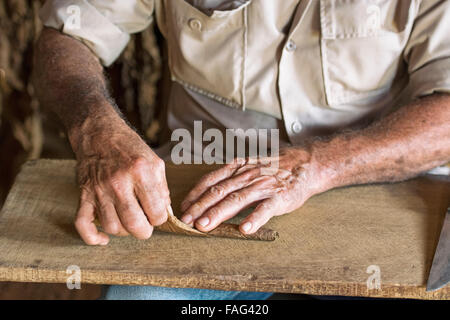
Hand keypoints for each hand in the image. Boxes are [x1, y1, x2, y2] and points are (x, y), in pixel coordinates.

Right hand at [71, 115, 169, 244]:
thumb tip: (165, 212)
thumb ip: (162, 189)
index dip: (160, 218)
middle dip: (145, 231)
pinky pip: (83, 224)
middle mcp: (119, 182)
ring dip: (124, 231)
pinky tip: (104, 240)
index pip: (156, 212)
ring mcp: (99, 190)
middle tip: (146, 225)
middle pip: (134, 224)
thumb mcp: (155, 162)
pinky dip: (92, 237)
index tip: (157, 214)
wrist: (99, 133)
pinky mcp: (84, 194)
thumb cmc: (130, 148)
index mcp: (141, 173)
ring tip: (128, 221)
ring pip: (112, 227)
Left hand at [180, 147, 328, 234]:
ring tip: (204, 226)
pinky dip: (254, 218)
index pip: (211, 181)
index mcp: (237, 168)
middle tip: (186, 221)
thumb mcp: (248, 166)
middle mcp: (247, 176)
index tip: (182, 208)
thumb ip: (229, 177)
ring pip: (236, 200)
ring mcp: (262, 186)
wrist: (304, 163)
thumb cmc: (272, 168)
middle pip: (219, 192)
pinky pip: (265, 208)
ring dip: (218, 213)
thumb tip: (206, 193)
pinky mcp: (279, 197)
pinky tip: (244, 229)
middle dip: (200, 207)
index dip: (195, 194)